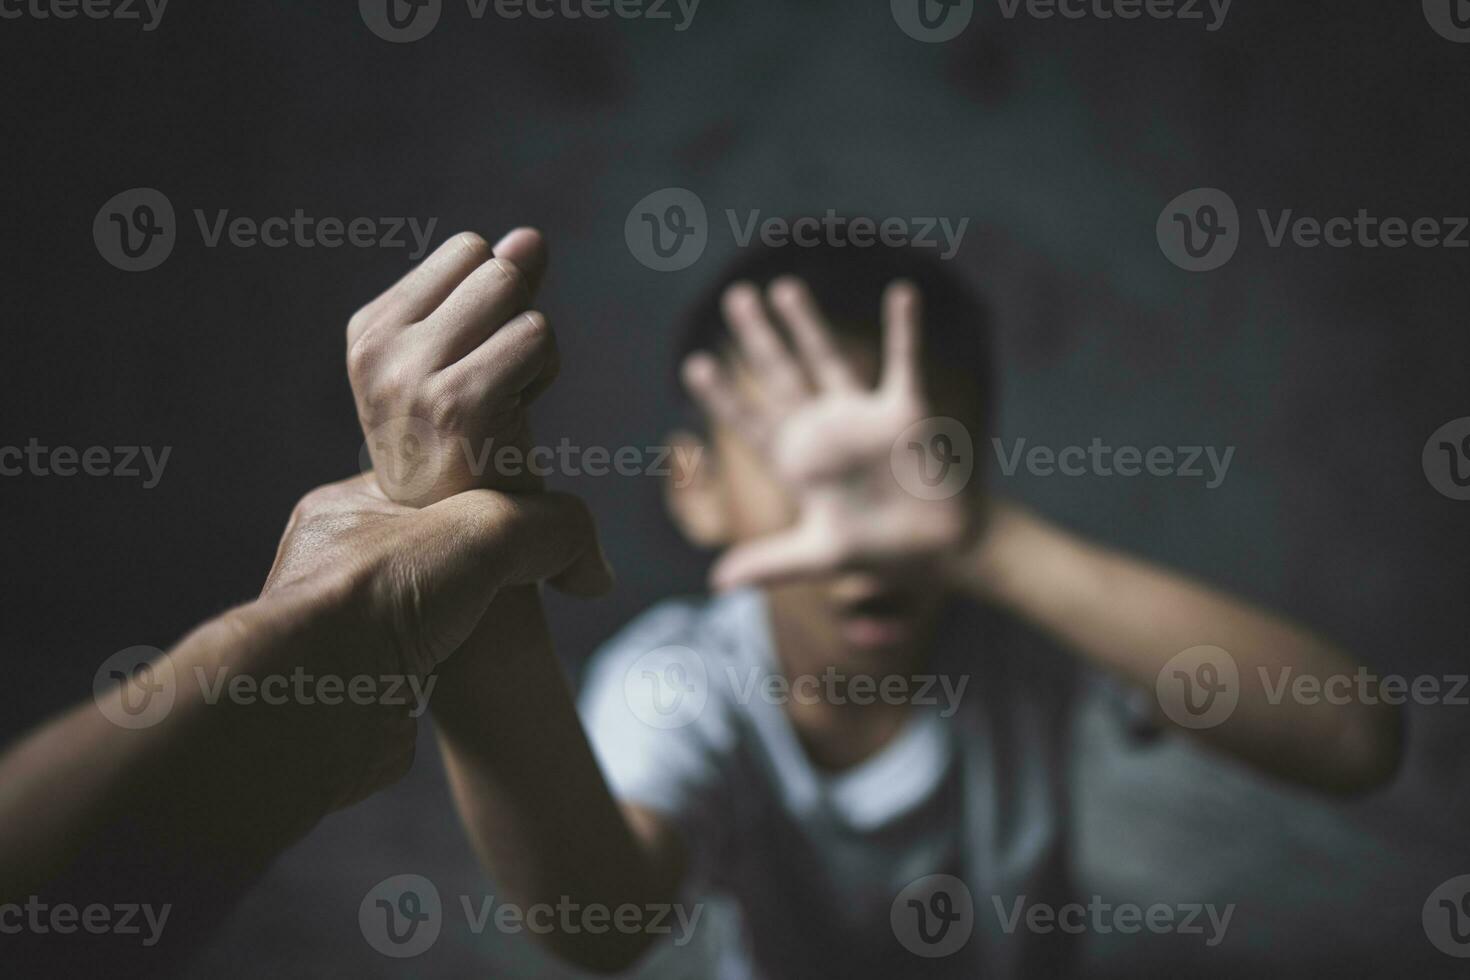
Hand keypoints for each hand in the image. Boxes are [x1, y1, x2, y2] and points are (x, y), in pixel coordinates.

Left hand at [262, 473, 611, 683]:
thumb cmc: (377, 599)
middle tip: (524, 577)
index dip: (486, 495)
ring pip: (433, 610)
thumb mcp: (488, 527)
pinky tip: (473, 671)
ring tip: (501, 629)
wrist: (318, 706)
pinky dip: (456, 670)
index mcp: (347, 508)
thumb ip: (551, 525)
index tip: (524, 515)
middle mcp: (338, 565)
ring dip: (470, 622)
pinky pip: (427, 666)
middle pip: (438, 549)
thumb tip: (593, 569)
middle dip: (484, 566)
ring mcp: (348, 628)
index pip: (432, 486)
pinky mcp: (364, 687)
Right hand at [348, 229, 555, 503]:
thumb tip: (530, 237)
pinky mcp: (459, 403)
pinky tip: (518, 418)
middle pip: (495, 267)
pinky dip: (546, 371)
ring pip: (517, 296)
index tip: (475, 363)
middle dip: (517, 317)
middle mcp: (379, 349)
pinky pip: (536, 336)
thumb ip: (498, 290)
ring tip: (505, 403)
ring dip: (536, 348)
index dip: (493, 302)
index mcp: (371, 330)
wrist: (460, 540)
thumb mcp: (470, 354)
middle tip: (496, 386)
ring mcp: (412, 376)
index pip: (468, 252)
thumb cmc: (469, 448)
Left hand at [681, 277, 982, 590]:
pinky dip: (904, 331)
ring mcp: (862, 418)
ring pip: (828, 360)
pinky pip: (904, 364)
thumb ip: (771, 562)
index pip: (752, 423)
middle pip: (780, 376)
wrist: (934, 549)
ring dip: (807, 324)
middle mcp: (824, 430)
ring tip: (783, 286)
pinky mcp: (904, 414)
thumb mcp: (818, 556)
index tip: (694, 366)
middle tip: (734, 297)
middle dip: (756, 339)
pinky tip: (902, 294)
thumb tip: (719, 582)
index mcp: (798, 461)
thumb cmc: (875, 550)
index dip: (724, 397)